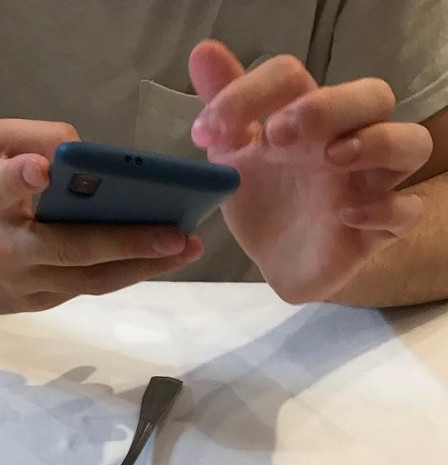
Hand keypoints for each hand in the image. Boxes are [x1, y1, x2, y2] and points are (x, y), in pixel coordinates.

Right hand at [0, 119, 202, 312]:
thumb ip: (35, 137)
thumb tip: (86, 153)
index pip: (1, 187)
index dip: (21, 179)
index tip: (39, 172)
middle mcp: (3, 246)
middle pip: (70, 249)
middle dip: (127, 242)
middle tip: (176, 233)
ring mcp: (19, 283)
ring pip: (88, 280)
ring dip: (140, 266)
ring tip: (183, 249)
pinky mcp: (30, 305)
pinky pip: (85, 290)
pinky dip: (121, 274)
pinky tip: (156, 259)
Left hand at [189, 42, 433, 302]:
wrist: (278, 262)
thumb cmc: (266, 201)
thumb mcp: (234, 158)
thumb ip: (225, 109)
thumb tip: (204, 53)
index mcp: (308, 116)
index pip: (293, 78)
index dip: (251, 93)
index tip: (207, 133)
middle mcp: (348, 139)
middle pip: (371, 96)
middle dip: (327, 106)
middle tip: (276, 134)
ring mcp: (370, 183)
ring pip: (411, 142)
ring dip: (376, 142)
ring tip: (333, 158)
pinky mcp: (380, 229)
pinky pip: (408, 211)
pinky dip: (385, 208)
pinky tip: (346, 216)